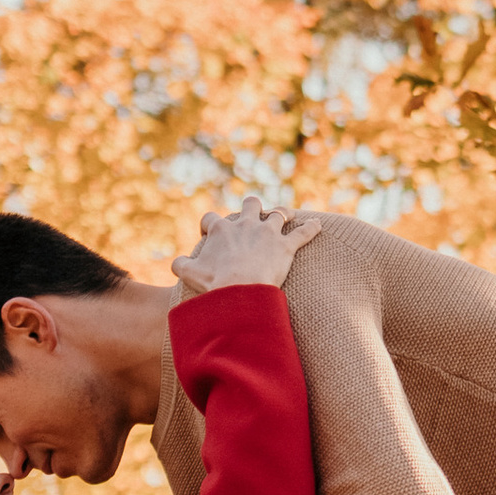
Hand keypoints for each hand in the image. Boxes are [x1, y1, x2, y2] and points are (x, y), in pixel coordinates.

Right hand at [174, 201, 319, 294]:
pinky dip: (312, 229)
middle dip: (252, 206)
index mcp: (222, 229)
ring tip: (286, 214)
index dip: (209, 224)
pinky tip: (319, 225)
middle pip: (251, 204)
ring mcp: (268, 233)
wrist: (241, 290)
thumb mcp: (189, 273)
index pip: (211, 218)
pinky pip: (303, 233)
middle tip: (252, 212)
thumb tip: (177, 263)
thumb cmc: (214, 283)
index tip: (209, 232)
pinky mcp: (286, 246)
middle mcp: (246, 224)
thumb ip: (180, 265)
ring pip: (279, 214)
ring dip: (283, 213)